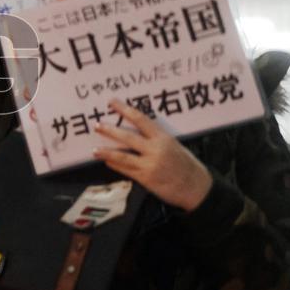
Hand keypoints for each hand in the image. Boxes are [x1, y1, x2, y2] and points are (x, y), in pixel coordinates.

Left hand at [93, 99, 212, 211]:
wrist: (195, 187)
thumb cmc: (186, 165)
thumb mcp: (174, 145)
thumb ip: (156, 138)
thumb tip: (138, 130)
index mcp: (163, 137)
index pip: (140, 119)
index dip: (124, 109)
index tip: (112, 103)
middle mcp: (155, 149)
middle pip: (127, 137)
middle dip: (110, 130)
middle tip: (97, 125)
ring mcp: (149, 164)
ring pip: (122, 156)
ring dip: (106, 152)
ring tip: (94, 149)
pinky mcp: (145, 178)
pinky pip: (126, 170)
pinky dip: (115, 165)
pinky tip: (107, 162)